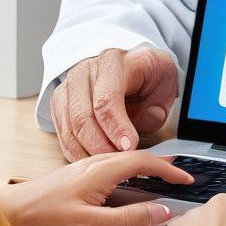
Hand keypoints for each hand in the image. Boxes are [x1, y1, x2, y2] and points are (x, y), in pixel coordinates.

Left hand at [0, 151, 193, 225]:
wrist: (7, 215)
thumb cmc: (42, 219)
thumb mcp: (90, 225)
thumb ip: (128, 218)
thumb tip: (160, 212)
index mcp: (100, 169)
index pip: (144, 161)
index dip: (169, 170)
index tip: (186, 180)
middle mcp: (93, 162)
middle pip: (135, 156)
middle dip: (161, 164)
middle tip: (180, 176)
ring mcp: (83, 167)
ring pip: (122, 160)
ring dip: (144, 167)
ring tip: (160, 177)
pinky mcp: (76, 176)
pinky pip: (111, 166)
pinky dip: (128, 172)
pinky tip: (126, 184)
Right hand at [51, 47, 178, 161]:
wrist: (137, 68)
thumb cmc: (150, 78)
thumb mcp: (165, 86)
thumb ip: (154, 111)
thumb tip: (132, 138)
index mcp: (114, 61)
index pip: (106, 98)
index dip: (116, 127)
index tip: (128, 147)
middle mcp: (86, 70)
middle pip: (82, 116)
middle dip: (101, 146)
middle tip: (119, 163)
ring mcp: (69, 85)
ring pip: (69, 127)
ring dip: (88, 152)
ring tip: (109, 164)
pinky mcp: (60, 102)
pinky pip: (63, 133)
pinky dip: (77, 152)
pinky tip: (94, 160)